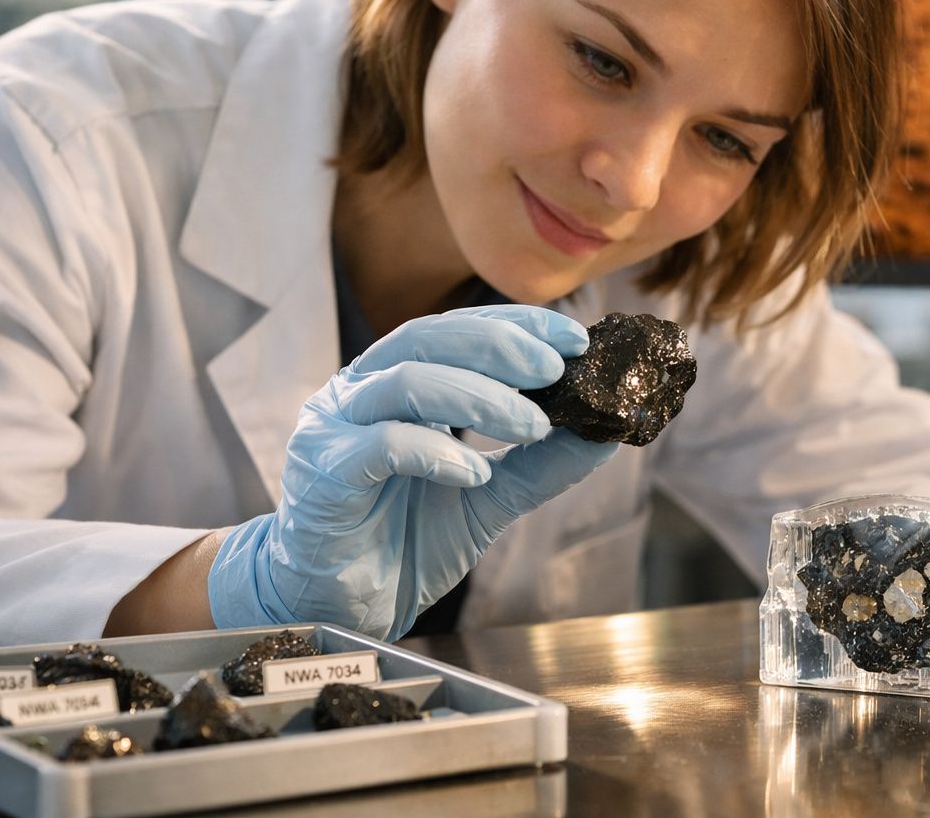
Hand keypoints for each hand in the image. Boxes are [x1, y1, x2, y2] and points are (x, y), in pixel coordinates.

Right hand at [207, 304, 616, 639]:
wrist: (341, 605)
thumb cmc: (404, 539)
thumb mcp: (490, 496)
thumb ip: (540, 463)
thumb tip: (606, 432)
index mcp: (398, 379)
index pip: (459, 329)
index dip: (518, 324)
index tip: (574, 339)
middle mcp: (362, 389)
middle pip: (430, 336)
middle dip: (501, 347)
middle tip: (556, 370)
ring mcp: (335, 425)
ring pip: (408, 381)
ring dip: (480, 397)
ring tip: (531, 426)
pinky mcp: (322, 471)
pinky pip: (381, 446)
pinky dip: (436, 452)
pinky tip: (474, 473)